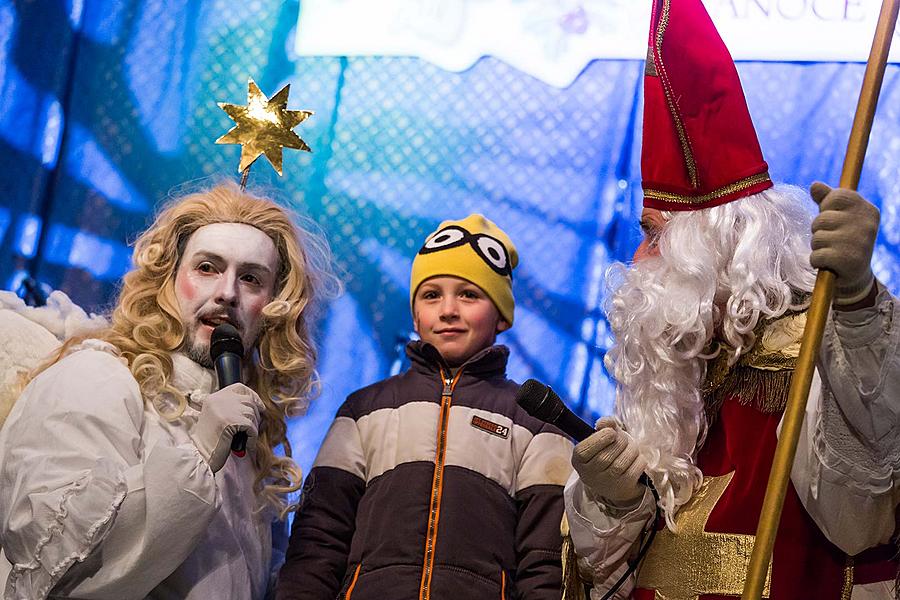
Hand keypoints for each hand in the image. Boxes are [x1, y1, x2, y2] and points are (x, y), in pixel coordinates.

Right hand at [190, 383, 263, 471]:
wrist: (200, 456)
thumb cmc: (211, 441)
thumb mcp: (218, 417)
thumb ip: (232, 408)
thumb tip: (258, 405)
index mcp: (214, 398)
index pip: (239, 388)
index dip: (252, 396)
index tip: (259, 406)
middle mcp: (218, 400)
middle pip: (249, 400)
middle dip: (256, 414)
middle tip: (254, 427)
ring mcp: (224, 409)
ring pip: (252, 413)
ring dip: (254, 427)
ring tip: (248, 437)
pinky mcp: (230, 421)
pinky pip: (251, 426)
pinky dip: (252, 437)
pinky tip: (247, 444)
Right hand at [572, 417, 646, 506]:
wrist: (614, 481)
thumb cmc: (607, 453)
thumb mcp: (601, 437)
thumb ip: (604, 425)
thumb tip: (606, 422)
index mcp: (578, 460)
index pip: (585, 450)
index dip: (600, 438)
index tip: (611, 432)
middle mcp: (588, 475)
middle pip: (606, 456)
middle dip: (620, 441)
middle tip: (624, 438)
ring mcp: (605, 484)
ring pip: (621, 463)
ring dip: (631, 450)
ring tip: (631, 447)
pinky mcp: (622, 488)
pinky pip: (634, 470)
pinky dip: (639, 460)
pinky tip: (636, 459)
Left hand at [810, 182, 878, 304]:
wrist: (855, 274)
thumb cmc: (844, 239)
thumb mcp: (839, 216)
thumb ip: (827, 199)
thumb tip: (815, 185)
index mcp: (867, 210)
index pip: (836, 196)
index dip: (826, 208)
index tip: (833, 218)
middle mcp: (867, 225)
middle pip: (821, 218)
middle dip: (818, 230)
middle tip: (831, 240)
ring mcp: (859, 243)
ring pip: (817, 238)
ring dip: (817, 247)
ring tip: (831, 251)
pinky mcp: (848, 261)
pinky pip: (816, 256)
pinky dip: (816, 261)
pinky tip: (828, 264)